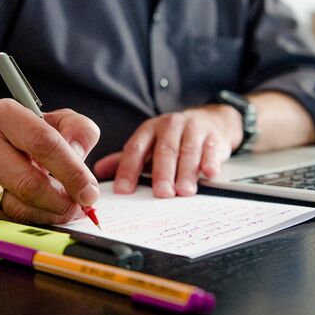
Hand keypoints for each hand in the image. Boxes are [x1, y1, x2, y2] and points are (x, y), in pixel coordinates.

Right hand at [0, 99, 99, 223]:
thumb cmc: (25, 134)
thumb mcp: (56, 121)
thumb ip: (78, 131)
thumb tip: (79, 156)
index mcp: (2, 114)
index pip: (43, 144)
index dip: (72, 172)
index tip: (90, 192)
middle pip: (26, 182)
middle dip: (61, 202)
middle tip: (80, 208)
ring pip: (15, 206)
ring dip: (47, 215)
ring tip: (65, 211)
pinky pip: (4, 219)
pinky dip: (30, 221)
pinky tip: (43, 213)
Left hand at [94, 104, 240, 197]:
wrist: (212, 120)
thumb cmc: (175, 138)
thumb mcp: (149, 144)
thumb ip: (127, 159)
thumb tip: (99, 172)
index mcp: (149, 130)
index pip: (135, 149)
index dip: (128, 169)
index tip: (123, 190)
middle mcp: (170, 126)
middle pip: (164, 151)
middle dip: (162, 173)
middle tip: (161, 193)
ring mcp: (193, 130)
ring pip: (188, 152)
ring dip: (186, 173)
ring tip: (184, 191)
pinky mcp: (214, 137)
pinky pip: (212, 150)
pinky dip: (211, 162)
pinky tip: (209, 174)